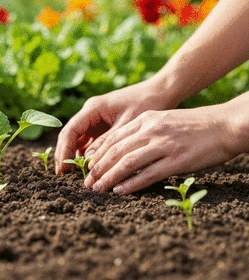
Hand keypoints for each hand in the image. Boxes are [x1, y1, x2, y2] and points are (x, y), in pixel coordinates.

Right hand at [54, 78, 170, 173]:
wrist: (159, 92)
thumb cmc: (145, 103)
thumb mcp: (127, 125)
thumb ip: (108, 142)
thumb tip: (89, 162)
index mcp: (93, 108)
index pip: (70, 130)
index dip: (64, 150)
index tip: (62, 169)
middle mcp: (90, 112)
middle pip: (70, 135)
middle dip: (65, 154)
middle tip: (62, 175)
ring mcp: (96, 118)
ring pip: (78, 138)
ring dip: (74, 154)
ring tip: (72, 175)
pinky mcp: (103, 124)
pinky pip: (90, 140)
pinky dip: (87, 152)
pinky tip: (87, 166)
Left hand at [84, 105, 238, 193]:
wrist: (223, 125)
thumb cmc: (193, 125)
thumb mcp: (163, 120)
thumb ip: (143, 130)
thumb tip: (123, 148)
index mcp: (146, 119)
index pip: (114, 137)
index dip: (98, 153)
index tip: (87, 166)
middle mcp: (151, 130)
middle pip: (116, 150)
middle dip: (98, 168)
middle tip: (87, 182)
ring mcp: (163, 144)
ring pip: (127, 162)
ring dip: (109, 178)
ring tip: (97, 189)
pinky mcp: (177, 160)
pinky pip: (148, 174)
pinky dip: (131, 184)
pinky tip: (119, 191)